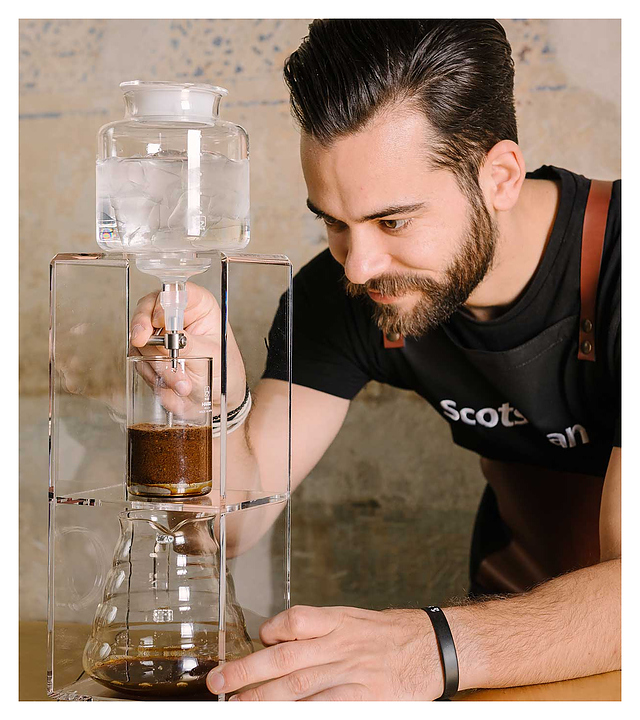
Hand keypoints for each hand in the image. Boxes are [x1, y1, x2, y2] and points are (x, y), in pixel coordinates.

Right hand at [129, 282, 246, 410]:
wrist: (216, 400)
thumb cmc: (224, 372)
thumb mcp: (211, 356)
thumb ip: (188, 344)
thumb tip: (167, 335)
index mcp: (199, 307)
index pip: (177, 291)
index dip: (164, 302)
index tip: (159, 320)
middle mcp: (177, 317)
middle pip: (148, 308)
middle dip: (144, 329)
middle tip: (141, 341)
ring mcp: (160, 335)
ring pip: (141, 338)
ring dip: (157, 363)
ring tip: (182, 383)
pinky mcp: (150, 354)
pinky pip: (139, 359)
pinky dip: (152, 374)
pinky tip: (170, 386)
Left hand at [206, 605, 442, 700]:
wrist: (436, 646)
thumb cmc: (394, 634)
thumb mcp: (356, 618)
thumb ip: (319, 628)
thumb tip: (279, 637)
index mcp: (338, 621)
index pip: (295, 619)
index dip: (271, 630)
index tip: (256, 640)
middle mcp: (340, 644)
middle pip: (285, 657)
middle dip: (247, 670)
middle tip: (218, 681)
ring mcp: (352, 671)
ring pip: (298, 686)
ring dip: (263, 698)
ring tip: (237, 706)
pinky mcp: (365, 697)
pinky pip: (327, 705)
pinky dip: (304, 712)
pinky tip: (287, 716)